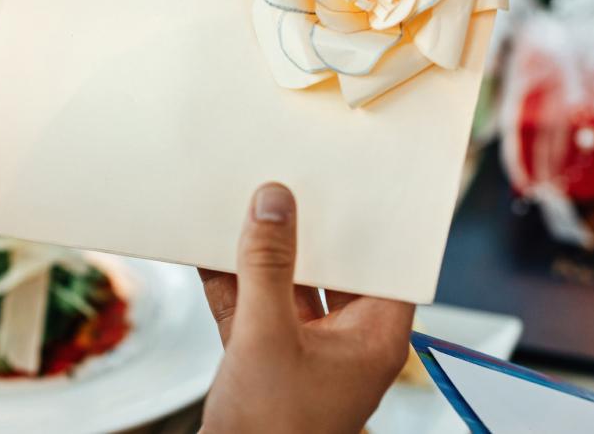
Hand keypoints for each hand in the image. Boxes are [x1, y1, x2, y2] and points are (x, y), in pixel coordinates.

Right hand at [198, 183, 415, 433]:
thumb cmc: (274, 432)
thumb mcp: (266, 336)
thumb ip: (266, 266)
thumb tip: (273, 205)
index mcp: (373, 338)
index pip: (385, 266)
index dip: (371, 225)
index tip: (353, 184)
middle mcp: (343, 341)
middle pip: (330, 269)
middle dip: (303, 231)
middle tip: (286, 184)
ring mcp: (302, 349)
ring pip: (284, 285)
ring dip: (259, 253)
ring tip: (241, 205)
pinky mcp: (264, 358)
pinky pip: (251, 306)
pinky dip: (230, 281)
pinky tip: (208, 247)